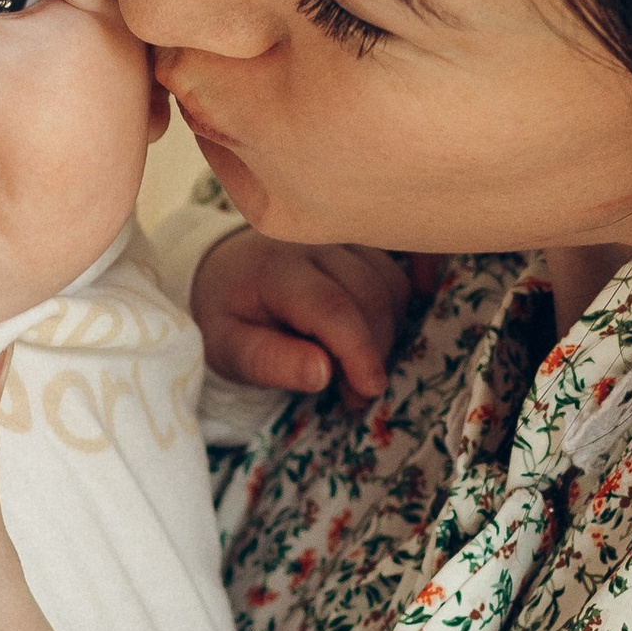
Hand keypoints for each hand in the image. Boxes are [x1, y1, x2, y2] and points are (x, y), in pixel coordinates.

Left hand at [192, 229, 410, 398]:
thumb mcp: (230, 350)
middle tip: (352, 393)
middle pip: (368, 295)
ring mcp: (341, 237)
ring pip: (389, 283)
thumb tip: (323, 373)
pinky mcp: (360, 240)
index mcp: (275, 269)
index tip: (370, 389)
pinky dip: (405, 298)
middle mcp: (312, 242)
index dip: (358, 350)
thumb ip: (270, 362)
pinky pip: (399, 267)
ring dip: (387, 331)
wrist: (226, 272)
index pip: (330, 306)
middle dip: (372, 351)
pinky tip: (395, 322)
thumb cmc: (230, 317)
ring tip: (357, 363)